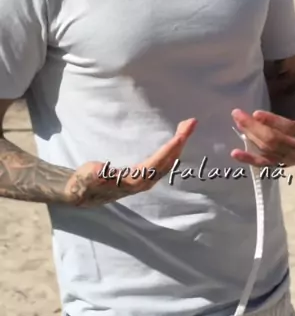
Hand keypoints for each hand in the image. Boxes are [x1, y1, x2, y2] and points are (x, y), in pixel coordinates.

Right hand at [64, 119, 196, 207]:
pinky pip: (164, 162)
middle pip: (167, 162)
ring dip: (179, 144)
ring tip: (187, 125)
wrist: (82, 193)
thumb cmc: (84, 183)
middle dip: (180, 142)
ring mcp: (145, 180)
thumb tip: (102, 169)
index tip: (180, 137)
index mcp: (131, 182)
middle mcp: (143, 182)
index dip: (167, 150)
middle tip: (191, 122)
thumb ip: (93, 174)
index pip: (154, 165)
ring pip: (168, 162)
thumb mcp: (85, 177)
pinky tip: (177, 140)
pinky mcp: (144, 176)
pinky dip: (173, 149)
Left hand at [230, 83, 294, 167]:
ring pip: (266, 149)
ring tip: (237, 121)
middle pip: (273, 139)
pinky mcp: (281, 163)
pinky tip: (234, 153)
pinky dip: (249, 160)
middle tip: (238, 113)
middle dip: (254, 127)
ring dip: (250, 136)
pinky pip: (264, 164)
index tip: (256, 113)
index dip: (273, 122)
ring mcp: (288, 158)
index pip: (289, 129)